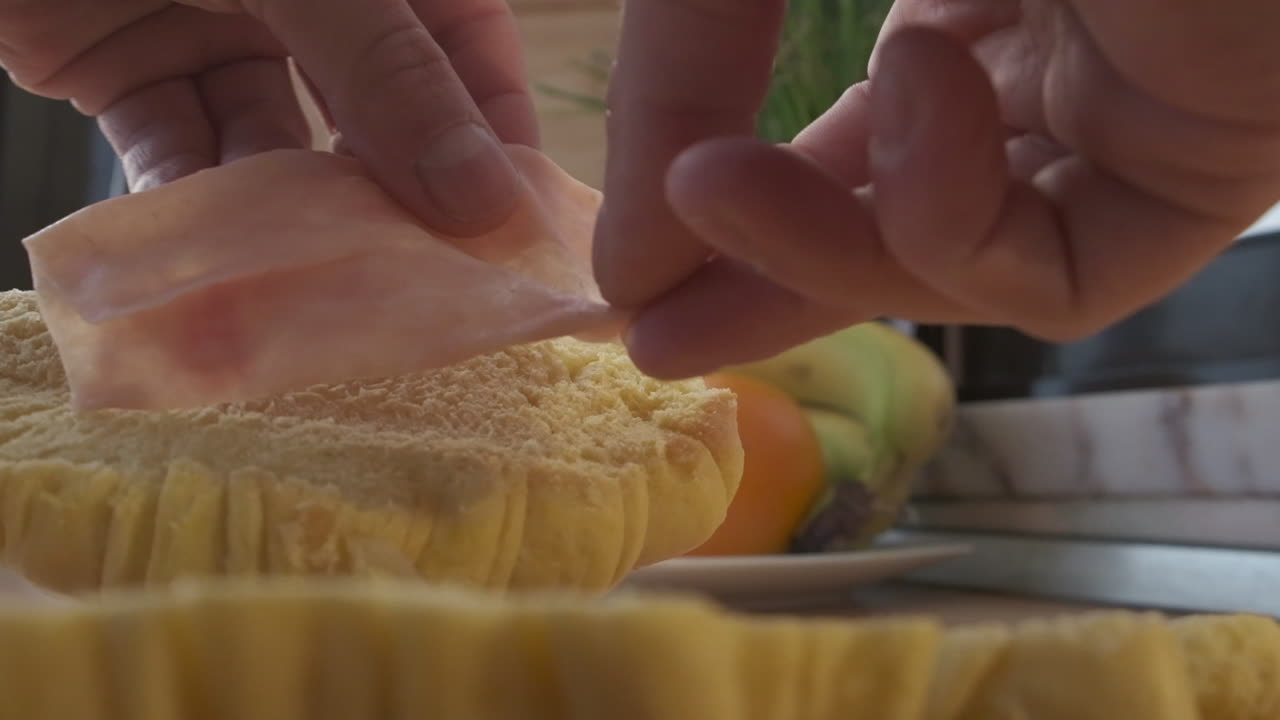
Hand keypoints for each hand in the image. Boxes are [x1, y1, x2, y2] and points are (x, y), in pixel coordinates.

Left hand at [0, 0, 534, 234]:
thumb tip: (483, 197)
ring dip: (284, 213)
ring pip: (276, 144)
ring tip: (308, 283)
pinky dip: (185, 200)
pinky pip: (175, 147)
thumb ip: (386, 71)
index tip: (510, 228)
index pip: (464, 44)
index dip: (493, 131)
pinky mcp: (130, 67)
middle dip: (390, 194)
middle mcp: (307, 0)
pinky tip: (206, 253)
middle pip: (374, 110)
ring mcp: (219, 28)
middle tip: (415, 282)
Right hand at [594, 0, 1279, 377]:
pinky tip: (921, 89)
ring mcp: (1133, 112)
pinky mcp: (1215, 165)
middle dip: (771, 277)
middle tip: (656, 340)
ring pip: (972, 262)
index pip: (844, 134)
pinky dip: (957, 219)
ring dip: (833, 249)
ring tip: (711, 191)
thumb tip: (628, 261)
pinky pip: (1065, 270)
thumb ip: (686, 54)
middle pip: (898, 214)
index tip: (631, 268)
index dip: (741, 203)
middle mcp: (1049, 51)